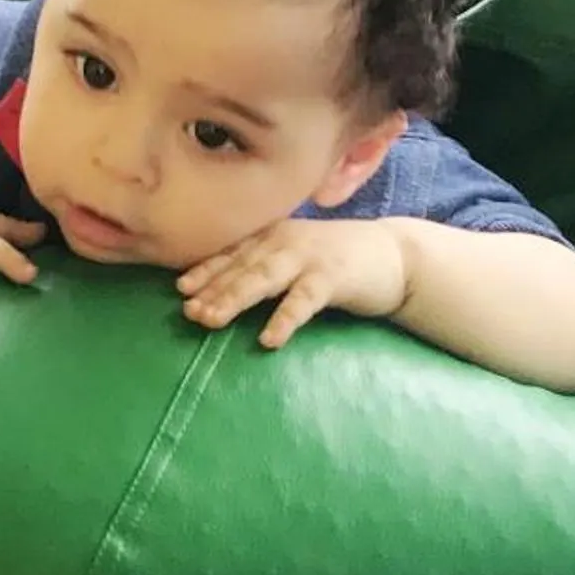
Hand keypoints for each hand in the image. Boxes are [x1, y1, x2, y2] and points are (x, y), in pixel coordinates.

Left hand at [178, 218, 412, 349]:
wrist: (394, 254)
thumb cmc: (335, 259)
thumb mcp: (294, 255)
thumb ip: (262, 265)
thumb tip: (216, 291)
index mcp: (272, 235)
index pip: (232, 252)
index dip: (205, 269)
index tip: (180, 288)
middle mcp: (284, 240)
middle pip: (241, 266)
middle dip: (212, 288)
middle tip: (188, 311)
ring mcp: (308, 257)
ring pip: (264, 278)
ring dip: (235, 298)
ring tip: (211, 320)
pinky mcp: (333, 278)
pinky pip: (303, 301)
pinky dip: (284, 318)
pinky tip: (269, 339)